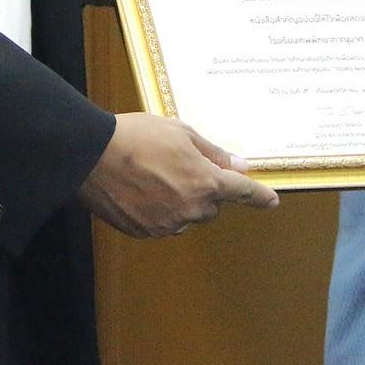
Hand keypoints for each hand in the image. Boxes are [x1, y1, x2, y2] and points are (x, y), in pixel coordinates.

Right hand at [78, 113, 279, 237]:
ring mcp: (168, 224)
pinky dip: (159, 210)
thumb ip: (214, 153)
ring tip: (152, 174)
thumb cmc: (137, 137)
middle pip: (211, 204)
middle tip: (178, 165)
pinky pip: (163, 223)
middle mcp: (191, 209)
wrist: (92, 156)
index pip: (242, 192)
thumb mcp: (181, 133)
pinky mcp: (146, 232)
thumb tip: (239, 165)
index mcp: (206, 182)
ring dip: (180, 200)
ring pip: (187, 215)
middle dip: (203, 188)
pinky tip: (140, 189)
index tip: (271, 200)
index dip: (259, 196)